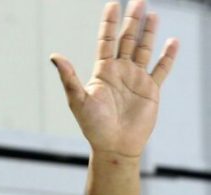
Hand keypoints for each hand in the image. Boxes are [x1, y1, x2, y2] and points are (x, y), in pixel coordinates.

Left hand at [52, 1, 177, 158]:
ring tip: (152, 14)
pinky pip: (161, 69)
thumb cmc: (93, 127)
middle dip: (133, 20)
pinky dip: (168, 56)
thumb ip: (68, 78)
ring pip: (144, 49)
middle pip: (128, 40)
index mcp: (103, 72)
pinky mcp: (150, 91)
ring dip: (148, 32)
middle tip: (138, 0)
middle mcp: (120, 72)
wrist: (114, 147)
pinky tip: (172, 42)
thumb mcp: (78, 101)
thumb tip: (54, 56)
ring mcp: (136, 80)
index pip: (106, 40)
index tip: (113, 4)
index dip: (109, 23)